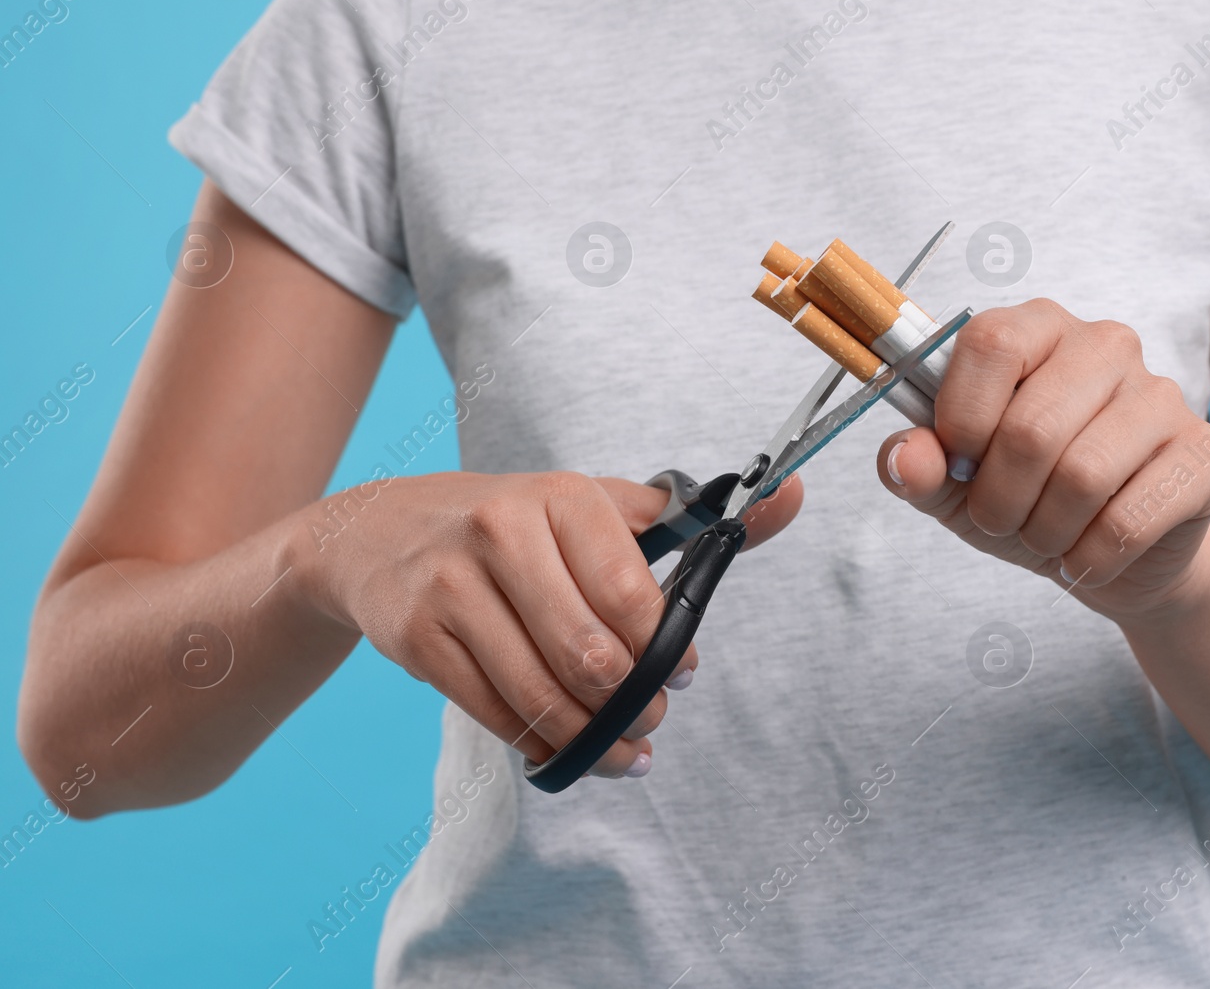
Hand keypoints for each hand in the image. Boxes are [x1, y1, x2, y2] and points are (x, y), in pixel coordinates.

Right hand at [290, 471, 801, 777]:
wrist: (379, 531)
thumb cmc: (513, 524)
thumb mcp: (593, 505)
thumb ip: (692, 518)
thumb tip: (792, 497)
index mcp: (562, 496)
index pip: (631, 594)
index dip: (665, 648)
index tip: (682, 672)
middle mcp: (502, 533)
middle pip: (591, 655)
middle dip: (635, 704)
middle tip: (652, 717)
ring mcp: (454, 588)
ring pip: (545, 694)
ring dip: (595, 739)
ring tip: (622, 750)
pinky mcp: (420, 641)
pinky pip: (498, 715)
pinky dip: (542, 744)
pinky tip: (565, 749)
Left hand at [876, 300, 1209, 616]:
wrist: (1115, 557)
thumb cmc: (1029, 499)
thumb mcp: (955, 485)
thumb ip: (918, 465)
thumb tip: (905, 458)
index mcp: (1039, 328)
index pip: (990, 342)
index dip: (961, 417)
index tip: (958, 463)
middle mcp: (1106, 344)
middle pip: (1031, 426)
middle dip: (997, 499)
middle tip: (1000, 521)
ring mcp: (1161, 394)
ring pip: (1080, 476)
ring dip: (1044, 532)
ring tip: (1043, 538)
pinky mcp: (1202, 453)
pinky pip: (1128, 519)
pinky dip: (1089, 557)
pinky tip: (1085, 557)